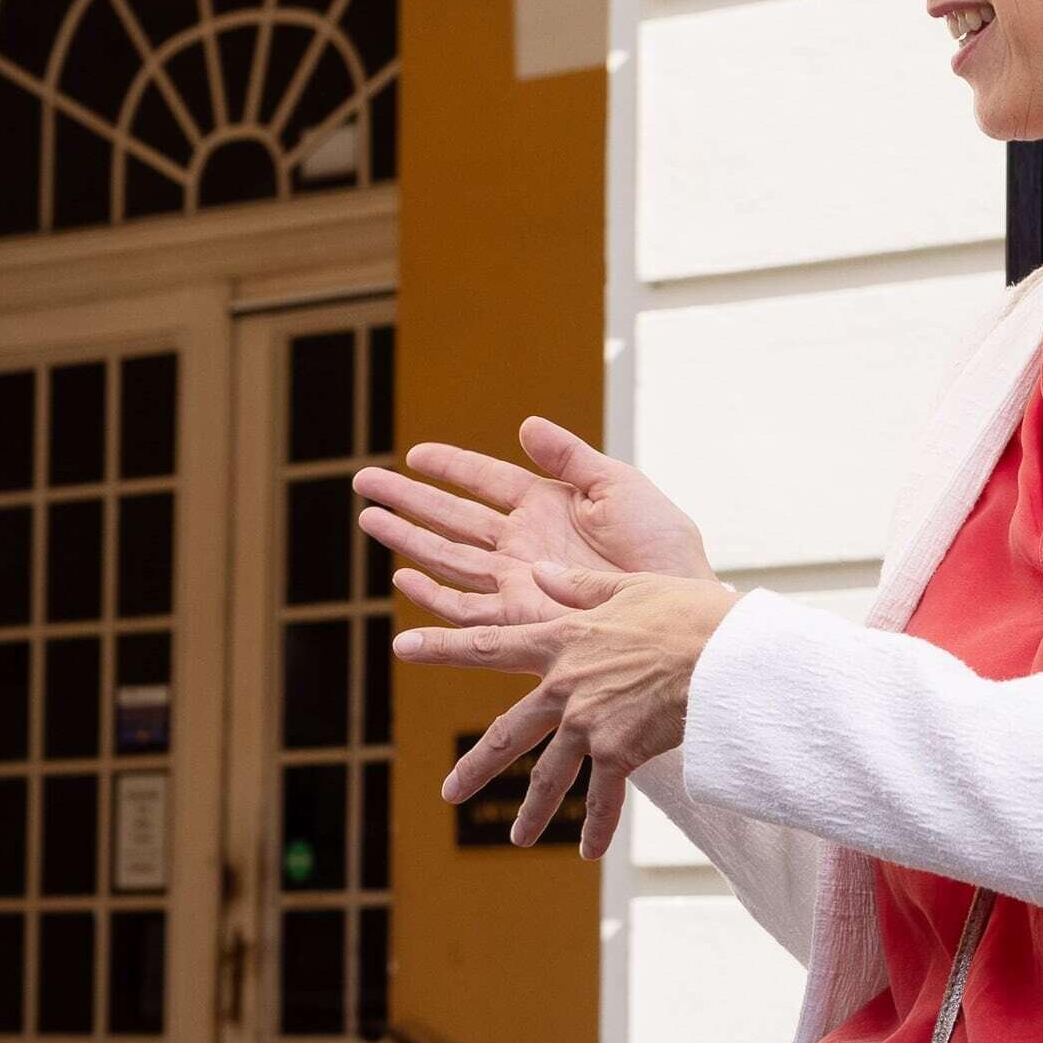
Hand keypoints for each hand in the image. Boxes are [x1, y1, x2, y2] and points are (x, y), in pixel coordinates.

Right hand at [353, 419, 710, 629]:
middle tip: (363, 482)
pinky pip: (466, 607)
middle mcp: (524, 542)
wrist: (679, 606)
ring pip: (448, 558)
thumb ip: (570, 457)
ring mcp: (518, 581)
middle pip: (452, 517)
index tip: (414, 454)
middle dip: (407, 500)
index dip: (450, 467)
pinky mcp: (520, 618)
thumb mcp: (619, 486)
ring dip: (407, 540)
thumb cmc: (664, 550)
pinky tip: (403, 576)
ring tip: (368, 519)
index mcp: (547, 504)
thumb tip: (524, 425)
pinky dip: (432, 594)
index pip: (485, 479)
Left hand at [400, 561, 733, 857]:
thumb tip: (538, 571)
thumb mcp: (629, 586)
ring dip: (532, 812)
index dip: (441, 646)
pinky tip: (587, 854)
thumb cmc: (687, 612)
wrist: (726, 655)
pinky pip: (604, 797)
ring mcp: (588, 723)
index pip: (488, 644)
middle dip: (476, 767)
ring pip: (549, 776)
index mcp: (561, 641)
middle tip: (448, 793)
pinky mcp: (620, 751)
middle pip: (507, 734)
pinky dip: (597, 827)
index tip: (400, 646)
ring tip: (516, 840)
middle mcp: (564, 687)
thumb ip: (579, 585)